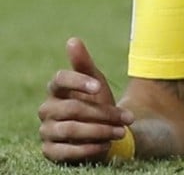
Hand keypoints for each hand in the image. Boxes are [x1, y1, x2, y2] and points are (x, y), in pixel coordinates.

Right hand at [38, 38, 133, 163]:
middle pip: (72, 108)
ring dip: (100, 130)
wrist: (101, 130)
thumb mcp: (95, 81)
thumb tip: (72, 40)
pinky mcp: (51, 151)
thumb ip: (83, 64)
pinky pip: (66, 151)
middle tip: (127, 118)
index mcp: (56, 89)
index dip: (78, 82)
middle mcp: (46, 109)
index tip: (99, 86)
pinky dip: (89, 148)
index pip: (59, 79)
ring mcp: (46, 130)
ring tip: (121, 131)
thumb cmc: (96, 102)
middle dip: (103, 113)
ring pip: (71, 130)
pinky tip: (106, 145)